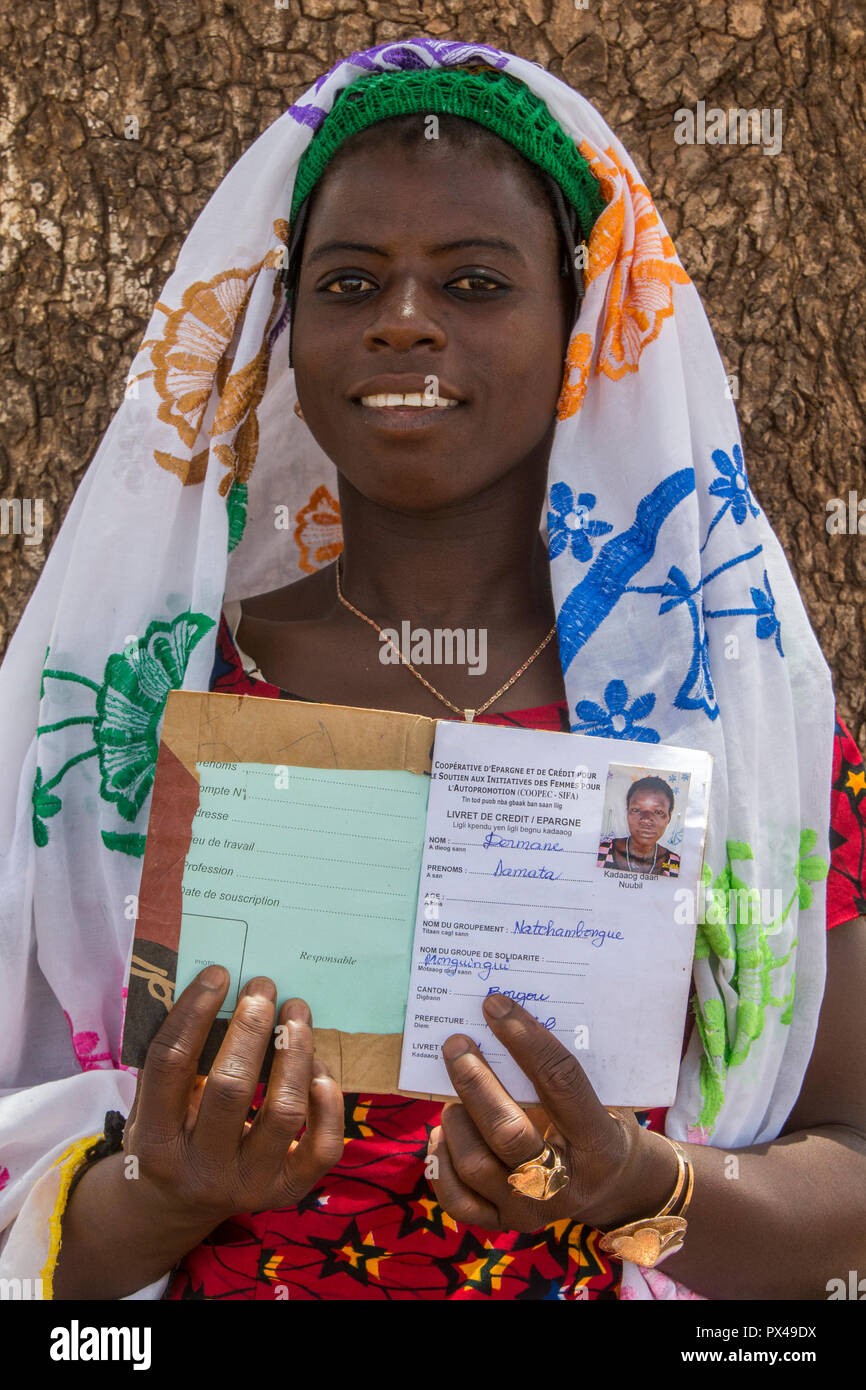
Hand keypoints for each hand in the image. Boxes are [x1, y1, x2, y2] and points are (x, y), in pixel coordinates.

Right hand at [123, 965, 343, 1231]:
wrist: (174, 1207)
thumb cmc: (167, 1134)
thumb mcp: (151, 1104)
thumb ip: (177, 1058)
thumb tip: (217, 985)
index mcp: (154, 1142)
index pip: (171, 1066)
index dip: (193, 1013)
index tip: (219, 974)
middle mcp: (200, 1170)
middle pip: (230, 1088)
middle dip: (251, 1028)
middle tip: (263, 987)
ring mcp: (247, 1186)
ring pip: (284, 1113)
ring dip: (295, 1053)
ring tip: (296, 1013)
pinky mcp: (285, 1192)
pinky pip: (321, 1148)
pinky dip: (328, 1105)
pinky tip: (319, 1068)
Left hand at [428, 994, 677, 1232]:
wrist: (614, 1187)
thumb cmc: (603, 1124)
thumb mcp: (602, 1097)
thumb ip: (560, 1072)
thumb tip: (502, 1019)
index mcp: (598, 1143)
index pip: (560, 1083)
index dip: (525, 1040)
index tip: (496, 1006)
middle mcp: (564, 1184)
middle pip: (507, 1132)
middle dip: (475, 1081)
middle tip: (456, 1044)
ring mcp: (531, 1211)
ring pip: (474, 1164)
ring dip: (457, 1119)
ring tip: (453, 1095)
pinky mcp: (504, 1225)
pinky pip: (458, 1200)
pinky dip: (441, 1162)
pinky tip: (443, 1133)